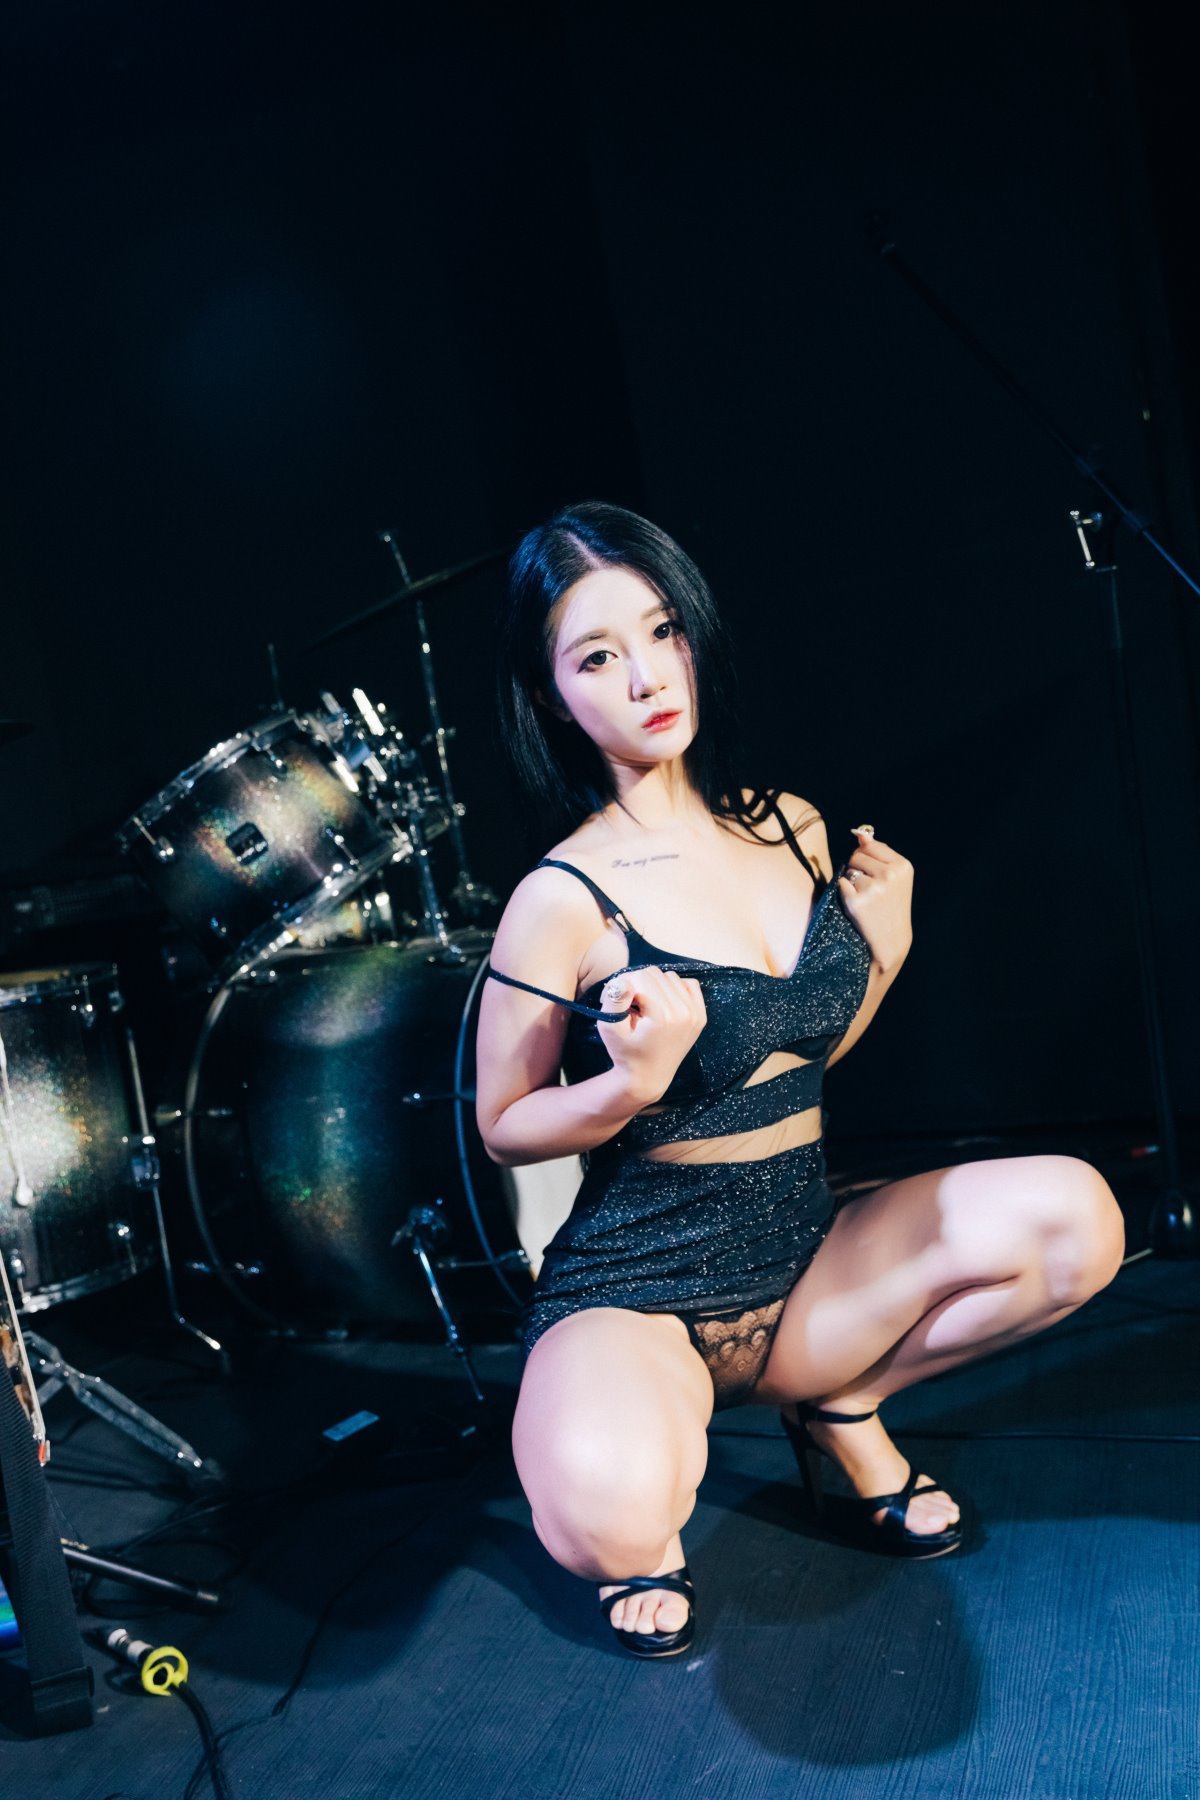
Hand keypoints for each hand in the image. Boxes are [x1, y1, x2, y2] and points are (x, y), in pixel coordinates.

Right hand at [595, 966, 706, 1104]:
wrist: (648, 1077)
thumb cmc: (625, 1053)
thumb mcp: (610, 1028)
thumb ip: (614, 1001)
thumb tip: (622, 980)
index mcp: (663, 1016)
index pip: (640, 976)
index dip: (623, 984)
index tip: (616, 1001)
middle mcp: (684, 1012)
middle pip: (654, 974)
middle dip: (637, 983)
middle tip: (628, 1004)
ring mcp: (695, 1013)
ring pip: (669, 977)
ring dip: (654, 986)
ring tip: (645, 1006)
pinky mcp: (700, 1014)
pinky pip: (688, 984)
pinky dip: (673, 988)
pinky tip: (662, 1004)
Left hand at [838, 825, 913, 972]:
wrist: (891, 939)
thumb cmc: (891, 905)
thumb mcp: (894, 877)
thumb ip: (878, 853)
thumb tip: (861, 833)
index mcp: (902, 866)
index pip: (871, 845)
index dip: (867, 858)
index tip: (876, 874)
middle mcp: (890, 875)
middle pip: (857, 855)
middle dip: (858, 868)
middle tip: (870, 888)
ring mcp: (873, 888)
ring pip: (848, 870)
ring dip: (851, 881)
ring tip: (866, 897)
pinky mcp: (856, 901)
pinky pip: (840, 883)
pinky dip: (844, 892)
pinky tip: (857, 904)